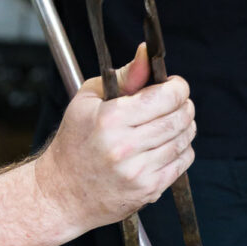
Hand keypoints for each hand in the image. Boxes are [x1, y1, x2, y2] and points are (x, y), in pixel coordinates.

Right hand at [35, 43, 195, 231]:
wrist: (62, 193)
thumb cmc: (73, 144)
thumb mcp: (87, 102)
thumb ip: (123, 76)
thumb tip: (146, 53)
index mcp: (110, 120)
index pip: (167, 96)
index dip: (177, 87)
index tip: (172, 87)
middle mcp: (125, 147)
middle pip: (179, 117)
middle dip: (184, 106)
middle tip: (174, 104)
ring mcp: (138, 172)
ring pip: (184, 140)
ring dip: (184, 127)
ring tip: (169, 124)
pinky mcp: (147, 191)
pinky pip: (181, 164)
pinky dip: (181, 150)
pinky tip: (166, 146)